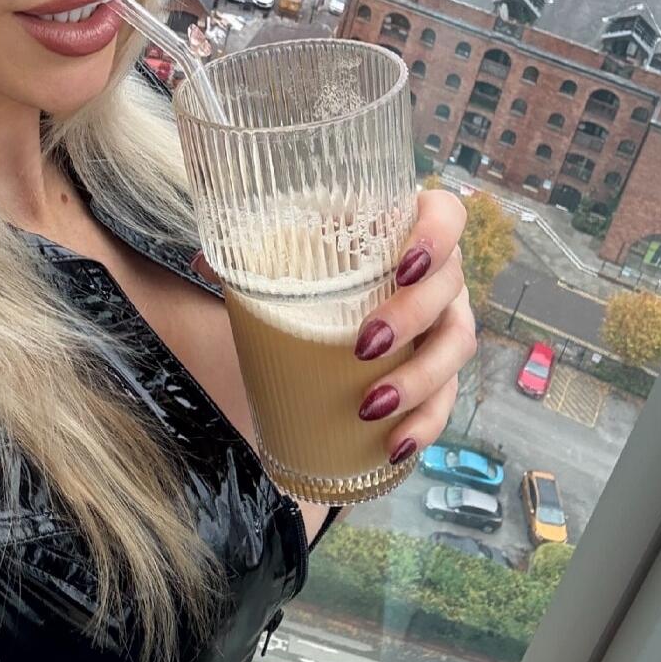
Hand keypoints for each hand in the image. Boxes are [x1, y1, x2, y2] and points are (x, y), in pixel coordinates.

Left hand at [190, 188, 475, 466]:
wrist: (341, 294)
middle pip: (450, 288)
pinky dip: (424, 424)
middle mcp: (439, 272)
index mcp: (409, 227)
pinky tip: (395, 446)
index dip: (436, 237)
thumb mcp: (294, 248)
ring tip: (371, 407)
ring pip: (456, 346)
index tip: (403, 266)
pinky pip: (447, 397)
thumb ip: (255, 249)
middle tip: (363, 345)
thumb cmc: (323, 261)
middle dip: (411, 319)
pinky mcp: (441, 368)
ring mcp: (446, 319)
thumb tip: (204, 263)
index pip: (447, 215)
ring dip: (419, 380)